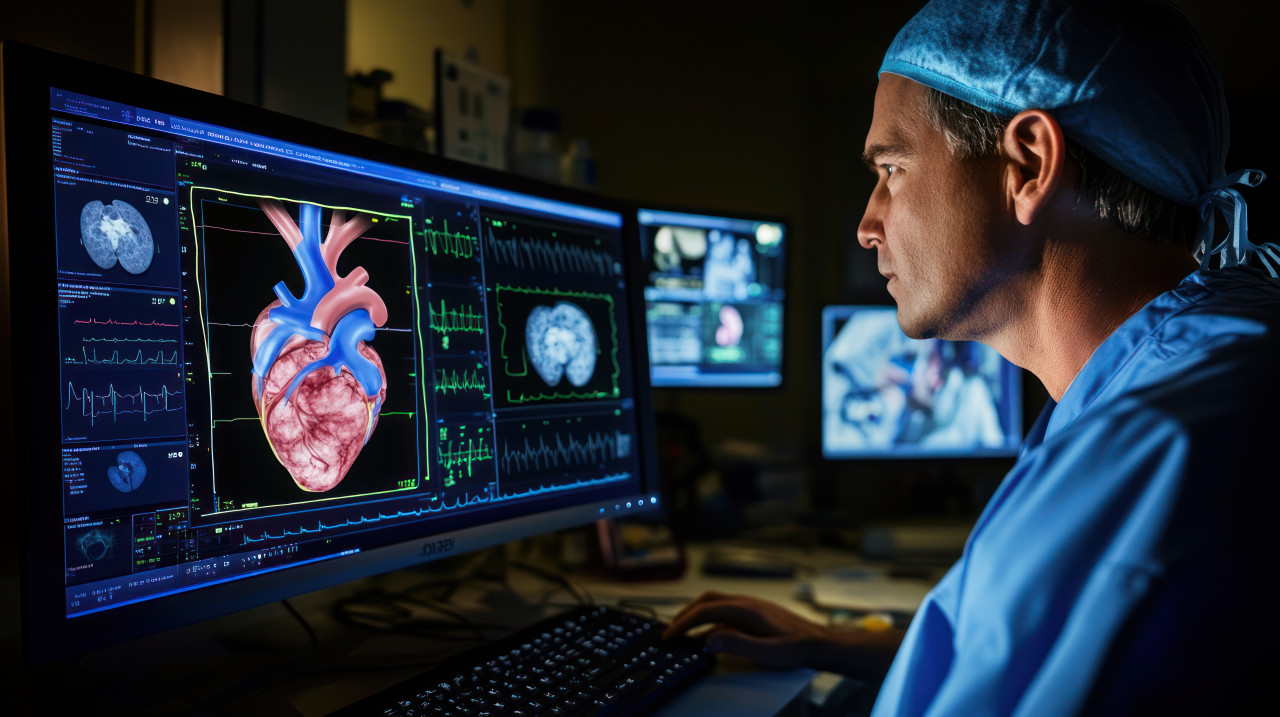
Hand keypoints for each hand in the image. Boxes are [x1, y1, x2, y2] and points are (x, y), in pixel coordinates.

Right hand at [663, 591, 904, 677]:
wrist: (823, 643)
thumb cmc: (799, 649)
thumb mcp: (769, 653)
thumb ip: (738, 644)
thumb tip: (709, 639)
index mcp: (747, 609)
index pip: (705, 610)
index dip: (684, 623)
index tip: (670, 636)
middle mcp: (748, 602)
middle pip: (707, 600)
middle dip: (685, 614)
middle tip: (671, 632)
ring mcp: (752, 605)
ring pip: (716, 603)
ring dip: (697, 614)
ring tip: (685, 631)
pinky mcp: (757, 612)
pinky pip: (726, 610)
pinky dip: (711, 618)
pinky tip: (712, 634)